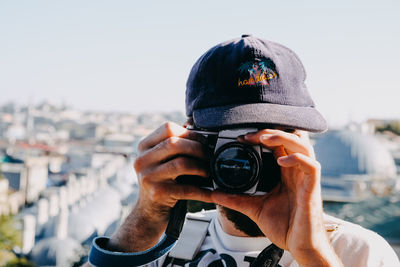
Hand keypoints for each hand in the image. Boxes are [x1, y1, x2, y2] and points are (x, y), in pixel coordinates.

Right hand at [108, 122, 211, 251]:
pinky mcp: (157, 193)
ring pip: (181, 164)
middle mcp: (142, 160)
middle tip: (210, 157)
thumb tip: (197, 127)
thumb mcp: (163, 159)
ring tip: (209, 173)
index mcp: (144, 146)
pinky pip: (187, 189)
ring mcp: (148, 176)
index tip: (203, 142)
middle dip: (198, 149)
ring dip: (201, 168)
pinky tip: (212, 193)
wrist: (149, 212)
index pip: (168, 128)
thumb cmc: (163, 181)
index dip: (190, 133)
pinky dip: (204, 191)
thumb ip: (176, 143)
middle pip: (174, 144)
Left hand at [210, 129, 341, 265]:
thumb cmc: (285, 227)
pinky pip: (311, 166)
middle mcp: (297, 172)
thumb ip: (237, 199)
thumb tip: (215, 194)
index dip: (262, 136)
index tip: (242, 138)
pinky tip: (281, 161)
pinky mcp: (312, 189)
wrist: (300, 247)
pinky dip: (297, 159)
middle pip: (292, 139)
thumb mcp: (255, 208)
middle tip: (249, 136)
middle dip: (271, 132)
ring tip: (264, 139)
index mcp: (286, 173)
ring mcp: (305, 179)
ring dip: (283, 138)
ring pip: (303, 146)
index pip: (278, 145)